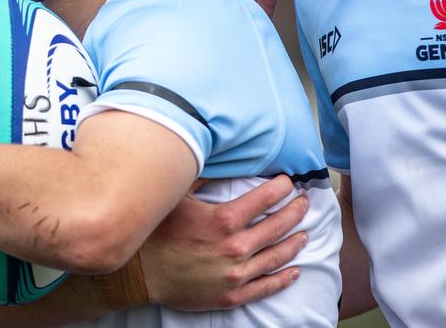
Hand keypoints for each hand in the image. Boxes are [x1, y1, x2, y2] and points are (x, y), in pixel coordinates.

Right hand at [140, 175, 307, 310]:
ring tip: (305, 234)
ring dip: (295, 243)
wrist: (140, 274)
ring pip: (277, 256)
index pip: (265, 198)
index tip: (287, 182)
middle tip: (304, 203)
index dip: (281, 187)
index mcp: (224, 220)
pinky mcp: (231, 295)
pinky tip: (295, 271)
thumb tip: (210, 151)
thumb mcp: (177, 198)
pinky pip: (265, 287)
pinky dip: (283, 279)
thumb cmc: (157, 232)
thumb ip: (200, 177)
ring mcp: (235, 274)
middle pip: (278, 226)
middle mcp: (235, 247)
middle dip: (295, 211)